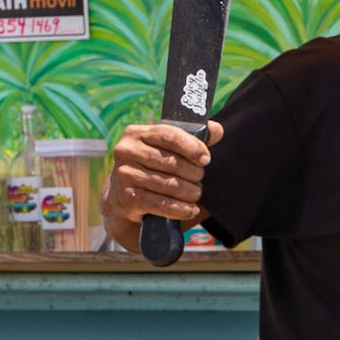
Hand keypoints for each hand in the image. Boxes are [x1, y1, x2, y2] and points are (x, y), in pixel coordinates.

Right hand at [104, 121, 220, 237]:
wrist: (121, 199)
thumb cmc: (151, 168)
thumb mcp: (165, 150)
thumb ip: (191, 139)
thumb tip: (217, 130)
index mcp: (136, 133)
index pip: (170, 135)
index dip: (193, 147)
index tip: (206, 159)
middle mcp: (126, 151)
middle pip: (173, 163)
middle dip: (193, 174)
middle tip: (199, 180)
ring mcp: (124, 175)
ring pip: (170, 185)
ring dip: (190, 193)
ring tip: (195, 195)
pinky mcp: (127, 198)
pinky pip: (163, 204)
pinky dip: (182, 209)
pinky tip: (191, 210)